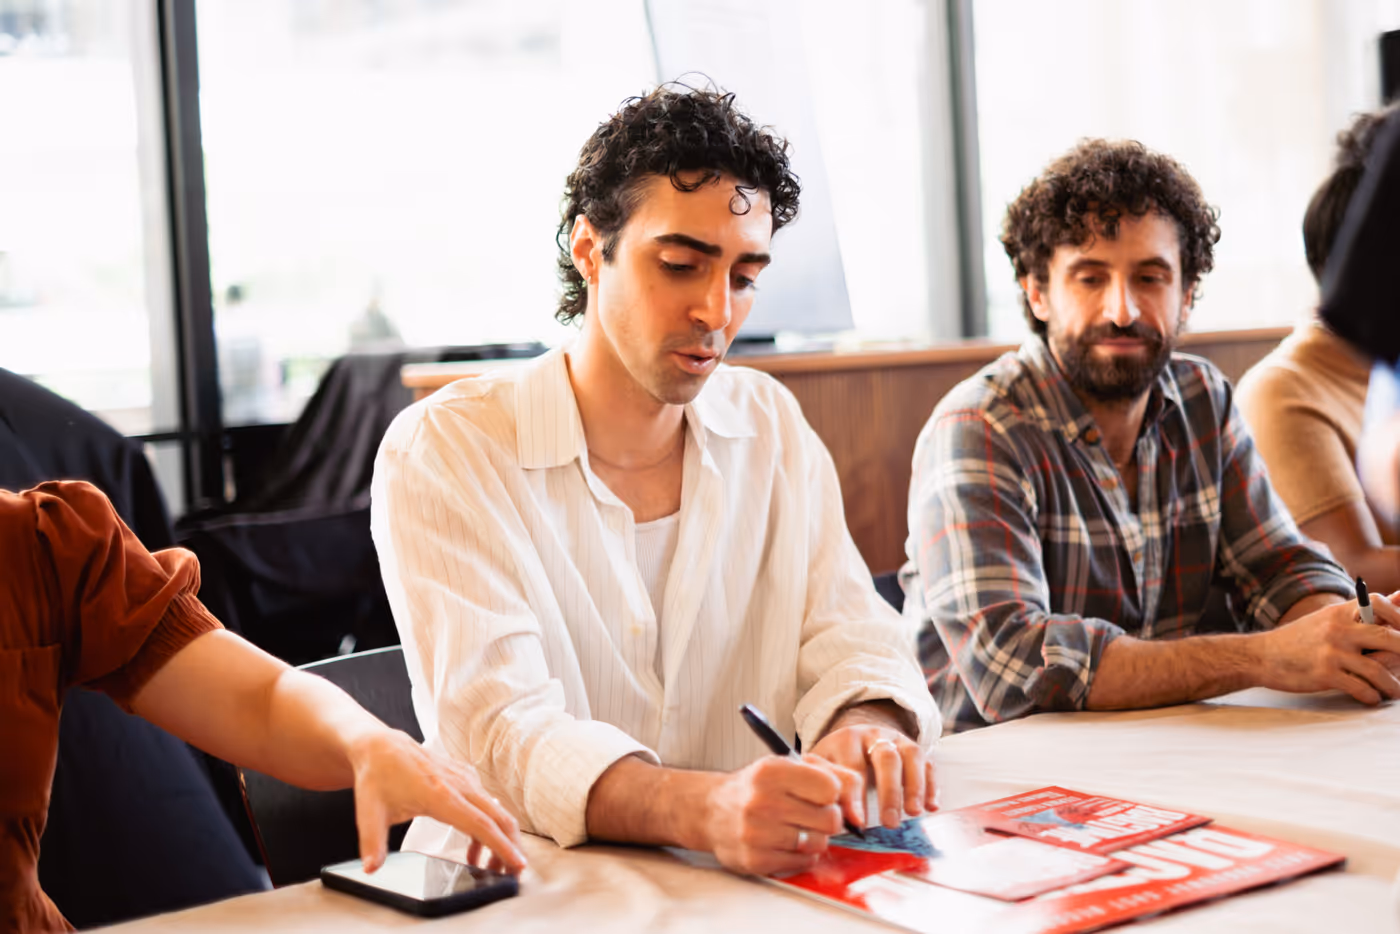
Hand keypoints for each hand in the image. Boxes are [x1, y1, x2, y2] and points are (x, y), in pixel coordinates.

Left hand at [347, 729, 526, 874]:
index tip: (516, 865)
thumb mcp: (369, 812)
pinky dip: (487, 828)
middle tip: (514, 874)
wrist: (380, 746)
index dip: (501, 846)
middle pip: (499, 817)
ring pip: (495, 811)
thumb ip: (371, 843)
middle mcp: (459, 785)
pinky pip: (485, 805)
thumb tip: (370, 868)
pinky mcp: (464, 779)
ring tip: (491, 869)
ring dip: (499, 839)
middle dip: (511, 846)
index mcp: (440, 795)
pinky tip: (473, 851)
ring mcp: (464, 779)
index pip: (480, 824)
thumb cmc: (377, 777)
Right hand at [702, 754, 858, 875]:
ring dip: (814, 838)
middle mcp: (762, 801)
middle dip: (827, 818)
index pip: (830, 788)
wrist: (711, 810)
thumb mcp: (789, 766)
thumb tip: (857, 811)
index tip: (820, 794)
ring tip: (796, 827)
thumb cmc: (758, 786)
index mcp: (771, 771)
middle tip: (811, 814)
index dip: (831, 793)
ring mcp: (756, 833)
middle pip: (830, 820)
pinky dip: (801, 855)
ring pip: (818, 844)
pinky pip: (803, 862)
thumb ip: (832, 775)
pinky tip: (785, 842)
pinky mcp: (755, 860)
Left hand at [809, 702, 935, 829]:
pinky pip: (929, 763)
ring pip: (912, 755)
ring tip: (913, 813)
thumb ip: (828, 787)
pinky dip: (932, 786)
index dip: (856, 796)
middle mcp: (875, 736)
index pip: (853, 767)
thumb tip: (833, 819)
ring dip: (915, 786)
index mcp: (847, 740)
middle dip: (889, 792)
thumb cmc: (836, 759)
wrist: (855, 735)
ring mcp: (898, 740)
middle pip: (886, 758)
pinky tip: (932, 807)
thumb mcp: (823, 766)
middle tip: (889, 822)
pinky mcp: (916, 749)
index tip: (858, 823)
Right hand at [1259, 594, 1399, 703]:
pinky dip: (1372, 696)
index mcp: (1339, 613)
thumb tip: (1399, 599)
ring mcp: (1331, 652)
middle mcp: (1337, 629)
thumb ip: (1360, 614)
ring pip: (1378, 670)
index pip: (1380, 604)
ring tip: (1396, 691)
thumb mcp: (1327, 619)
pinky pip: (1361, 688)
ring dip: (1393, 685)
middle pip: (1388, 637)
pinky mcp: (1325, 675)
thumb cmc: (1298, 639)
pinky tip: (1372, 697)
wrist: (1261, 655)